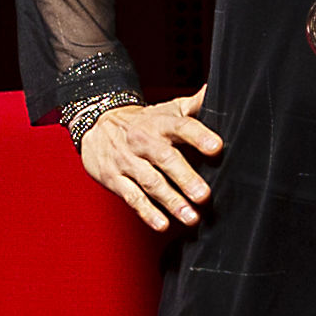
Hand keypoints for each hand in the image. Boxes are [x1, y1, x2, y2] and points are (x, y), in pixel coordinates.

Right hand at [74, 91, 220, 230]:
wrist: (97, 124)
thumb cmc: (143, 122)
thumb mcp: (167, 109)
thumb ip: (194, 105)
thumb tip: (217, 91)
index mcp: (160, 123)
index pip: (181, 126)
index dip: (198, 136)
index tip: (216, 147)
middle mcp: (143, 141)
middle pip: (165, 158)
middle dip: (185, 177)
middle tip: (203, 195)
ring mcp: (127, 161)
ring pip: (150, 182)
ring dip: (171, 201)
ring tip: (190, 217)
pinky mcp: (114, 179)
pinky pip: (132, 197)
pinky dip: (147, 212)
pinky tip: (162, 224)